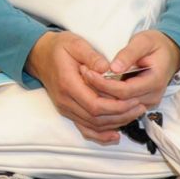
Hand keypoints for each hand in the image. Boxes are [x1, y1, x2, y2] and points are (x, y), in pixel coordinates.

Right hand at [27, 30, 145, 144]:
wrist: (39, 55)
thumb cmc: (59, 47)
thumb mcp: (75, 43)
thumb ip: (92, 56)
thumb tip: (109, 68)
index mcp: (67, 83)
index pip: (94, 104)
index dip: (116, 106)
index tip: (133, 99)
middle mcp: (65, 101)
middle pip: (96, 118)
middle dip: (121, 115)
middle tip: (140, 106)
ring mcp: (65, 108)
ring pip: (93, 126)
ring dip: (115, 123)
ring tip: (134, 114)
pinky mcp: (68, 111)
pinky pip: (84, 128)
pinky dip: (100, 135)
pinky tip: (115, 135)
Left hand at [83, 29, 179, 110]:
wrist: (169, 53)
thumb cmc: (156, 45)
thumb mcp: (143, 41)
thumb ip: (129, 54)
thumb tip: (114, 68)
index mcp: (154, 82)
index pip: (124, 91)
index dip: (104, 84)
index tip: (88, 72)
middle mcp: (152, 96)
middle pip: (119, 102)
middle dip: (98, 90)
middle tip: (82, 74)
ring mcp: (147, 102)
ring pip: (119, 107)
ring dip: (101, 96)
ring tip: (85, 79)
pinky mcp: (141, 103)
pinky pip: (121, 107)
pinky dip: (107, 99)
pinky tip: (94, 86)